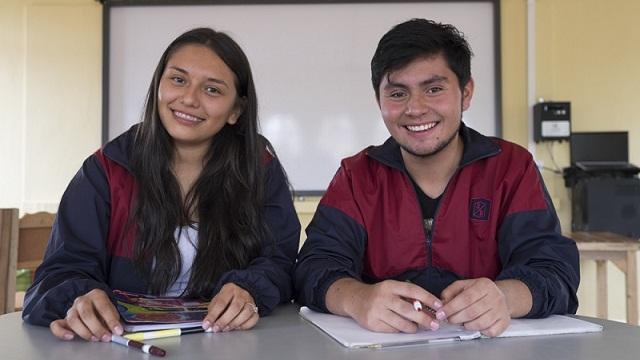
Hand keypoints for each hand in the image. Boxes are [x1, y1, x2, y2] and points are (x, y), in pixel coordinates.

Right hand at [49, 289, 122, 340]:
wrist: (91, 304)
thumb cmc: (103, 309)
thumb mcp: (111, 310)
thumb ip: (113, 319)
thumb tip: (117, 331)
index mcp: (96, 295)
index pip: (103, 307)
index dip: (111, 320)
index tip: (117, 331)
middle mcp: (82, 300)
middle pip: (86, 313)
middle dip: (97, 327)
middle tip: (106, 337)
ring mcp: (71, 309)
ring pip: (73, 320)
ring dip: (84, 332)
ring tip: (94, 339)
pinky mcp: (63, 319)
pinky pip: (56, 325)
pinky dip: (61, 332)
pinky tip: (71, 337)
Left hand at [203, 283, 258, 331]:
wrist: (240, 294)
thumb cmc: (226, 299)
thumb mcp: (217, 300)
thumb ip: (213, 311)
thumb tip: (209, 324)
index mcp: (230, 289)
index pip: (221, 302)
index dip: (213, 315)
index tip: (207, 324)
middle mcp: (242, 294)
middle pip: (235, 308)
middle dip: (224, 320)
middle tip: (216, 329)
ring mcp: (250, 301)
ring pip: (246, 313)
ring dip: (234, 323)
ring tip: (226, 329)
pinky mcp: (256, 309)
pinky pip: (253, 318)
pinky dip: (245, 325)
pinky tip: (237, 328)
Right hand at [326, 278, 441, 332]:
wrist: (355, 299)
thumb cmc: (378, 294)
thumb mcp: (391, 288)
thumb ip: (407, 296)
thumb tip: (428, 307)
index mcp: (390, 286)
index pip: (412, 290)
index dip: (427, 298)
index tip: (438, 305)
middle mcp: (383, 297)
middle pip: (408, 310)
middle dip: (424, 318)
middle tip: (434, 324)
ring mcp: (377, 310)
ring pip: (401, 323)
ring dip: (413, 327)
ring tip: (417, 327)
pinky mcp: (372, 323)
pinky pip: (392, 329)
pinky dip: (399, 329)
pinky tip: (401, 327)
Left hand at [439, 278, 509, 336]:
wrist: (501, 296)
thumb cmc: (478, 292)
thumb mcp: (463, 286)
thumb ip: (450, 292)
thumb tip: (442, 304)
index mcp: (484, 285)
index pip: (466, 298)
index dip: (451, 308)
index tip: (441, 314)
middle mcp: (495, 297)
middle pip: (472, 312)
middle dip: (456, 318)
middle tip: (449, 320)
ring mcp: (501, 310)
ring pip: (481, 323)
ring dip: (467, 326)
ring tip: (462, 322)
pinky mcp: (505, 322)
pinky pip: (490, 332)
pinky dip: (480, 331)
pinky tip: (475, 325)